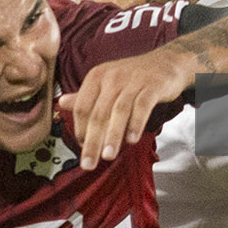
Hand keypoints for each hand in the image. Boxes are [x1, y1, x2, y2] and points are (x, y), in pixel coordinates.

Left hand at [57, 47, 196, 169]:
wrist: (167, 62)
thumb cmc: (133, 77)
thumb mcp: (107, 83)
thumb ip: (86, 96)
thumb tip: (61, 103)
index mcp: (97, 76)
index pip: (82, 106)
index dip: (80, 130)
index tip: (82, 149)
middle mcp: (113, 76)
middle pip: (98, 112)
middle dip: (93, 141)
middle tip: (88, 164)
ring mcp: (133, 80)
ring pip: (119, 111)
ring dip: (113, 135)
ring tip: (108, 156)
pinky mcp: (152, 85)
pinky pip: (142, 106)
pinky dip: (136, 123)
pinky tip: (132, 139)